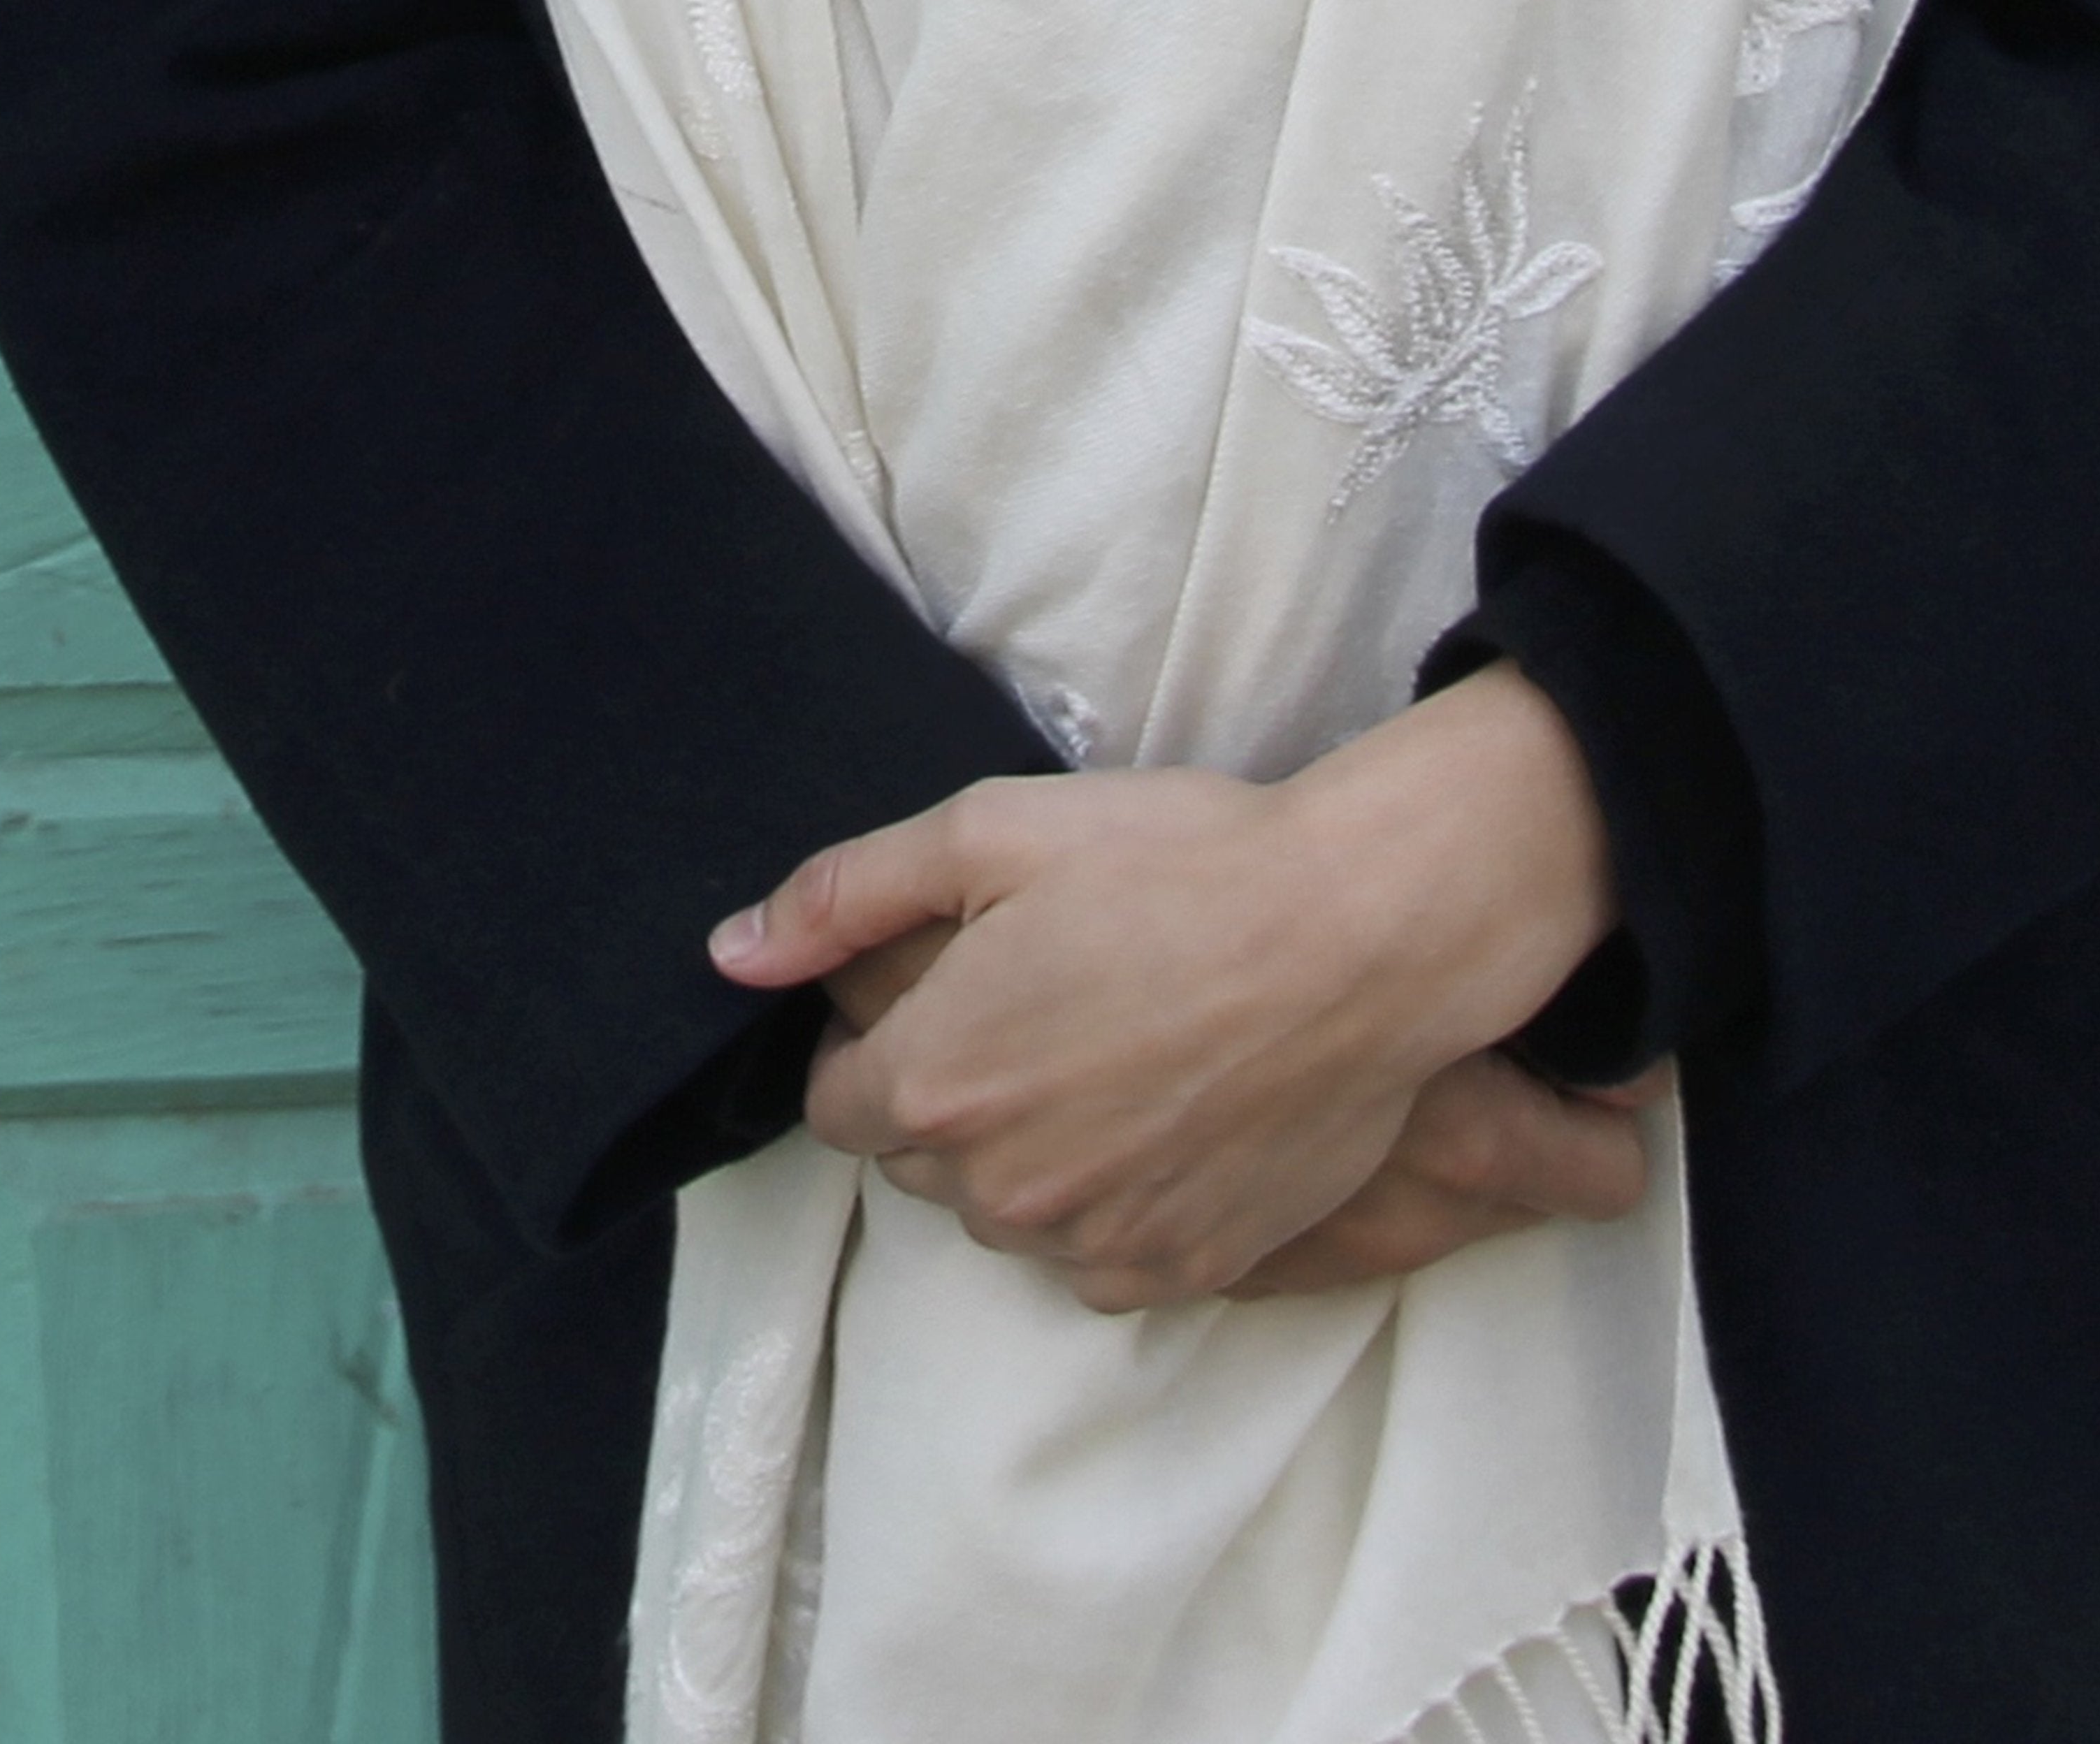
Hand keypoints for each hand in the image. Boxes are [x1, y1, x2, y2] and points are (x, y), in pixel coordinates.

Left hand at [829, 916, 1663, 1295]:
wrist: (1369, 934)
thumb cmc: (1184, 865)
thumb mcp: (994, 833)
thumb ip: (844, 895)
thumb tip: (730, 952)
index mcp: (931, 1083)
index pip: (839, 1101)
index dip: (885, 1042)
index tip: (955, 993)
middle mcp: (997, 1188)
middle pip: (922, 1162)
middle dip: (954, 1097)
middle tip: (1045, 1010)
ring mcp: (1095, 1239)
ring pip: (1011, 1217)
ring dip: (1032, 1158)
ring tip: (1115, 1060)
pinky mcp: (1185, 1267)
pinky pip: (1102, 1260)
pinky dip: (1113, 1207)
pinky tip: (1166, 1123)